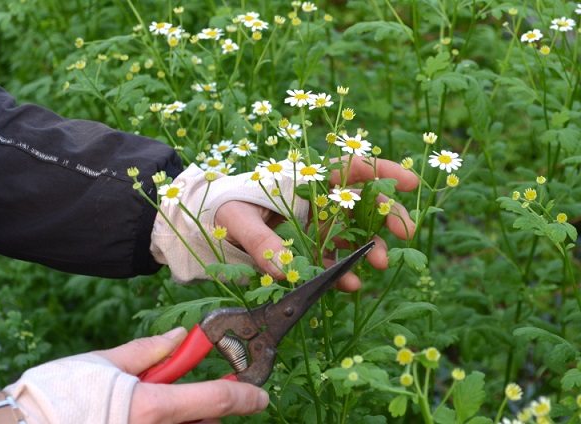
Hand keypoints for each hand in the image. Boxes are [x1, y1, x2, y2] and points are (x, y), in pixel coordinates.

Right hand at [97, 327, 269, 422]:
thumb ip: (150, 350)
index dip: (245, 396)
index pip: (216, 400)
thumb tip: (180, 336)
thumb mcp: (106, 362)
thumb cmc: (58, 395)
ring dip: (191, 421)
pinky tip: (151, 418)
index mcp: (152, 407)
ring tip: (164, 406)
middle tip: (201, 395)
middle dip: (212, 411)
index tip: (260, 395)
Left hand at [215, 155, 418, 291]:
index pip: (347, 170)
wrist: (206, 225)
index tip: (409, 181)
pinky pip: (330, 262)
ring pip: (351, 235)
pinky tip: (350, 285)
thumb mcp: (235, 218)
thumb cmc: (222, 208)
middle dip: (386, 214)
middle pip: (360, 203)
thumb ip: (259, 240)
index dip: (381, 170)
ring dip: (369, 248)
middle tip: (406, 233)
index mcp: (303, 183)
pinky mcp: (306, 253)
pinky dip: (341, 273)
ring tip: (378, 264)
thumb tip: (283, 269)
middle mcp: (315, 204)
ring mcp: (313, 229)